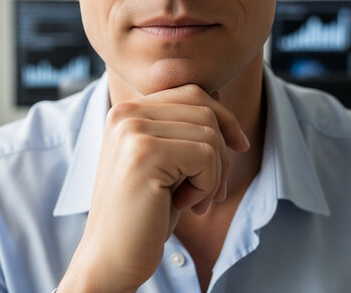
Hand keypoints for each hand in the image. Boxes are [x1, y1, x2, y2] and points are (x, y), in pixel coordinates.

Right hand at [58, 84, 248, 291]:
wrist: (112, 257)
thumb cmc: (144, 213)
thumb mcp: (169, 163)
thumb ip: (184, 128)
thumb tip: (220, 95)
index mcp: (127, 111)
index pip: (192, 93)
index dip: (224, 118)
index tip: (238, 148)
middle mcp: (125, 113)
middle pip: (205, 110)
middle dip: (222, 152)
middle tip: (213, 191)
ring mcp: (132, 131)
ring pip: (210, 134)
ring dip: (215, 174)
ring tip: (195, 201)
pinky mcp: (144, 153)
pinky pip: (206, 156)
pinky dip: (207, 186)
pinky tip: (185, 205)